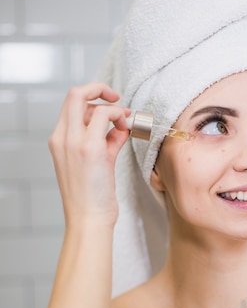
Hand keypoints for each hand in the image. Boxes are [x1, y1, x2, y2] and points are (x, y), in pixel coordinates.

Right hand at [48, 83, 130, 227]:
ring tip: (125, 123)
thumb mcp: (98, 162)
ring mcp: (74, 142)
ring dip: (114, 108)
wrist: (88, 219)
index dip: (91, 97)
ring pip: (90, 102)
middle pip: (75, 94)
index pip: (71, 104)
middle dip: (99, 88)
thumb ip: (107, 141)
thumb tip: (120, 126)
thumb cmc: (92, 197)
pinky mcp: (91, 148)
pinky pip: (105, 116)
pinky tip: (127, 127)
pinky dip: (119, 116)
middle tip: (117, 98)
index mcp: (59, 140)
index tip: (109, 103)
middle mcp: (62, 138)